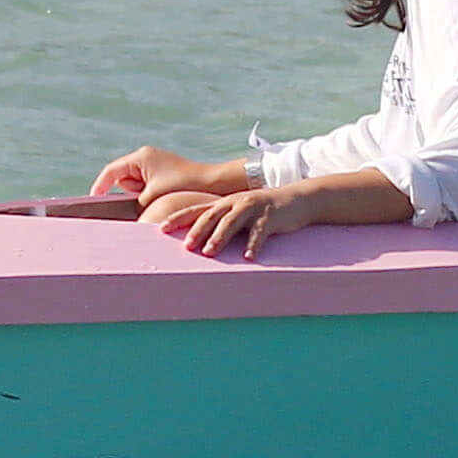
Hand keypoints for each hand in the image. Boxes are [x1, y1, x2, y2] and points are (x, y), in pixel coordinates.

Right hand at [89, 144, 237, 201]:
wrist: (212, 184)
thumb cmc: (182, 186)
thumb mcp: (152, 197)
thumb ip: (133, 203)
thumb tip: (126, 211)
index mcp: (140, 157)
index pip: (111, 172)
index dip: (100, 187)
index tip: (94, 202)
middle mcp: (145, 157)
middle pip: (122, 178)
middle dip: (126, 193)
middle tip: (133, 204)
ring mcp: (154, 165)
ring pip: (134, 185)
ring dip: (138, 196)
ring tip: (152, 201)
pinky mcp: (163, 174)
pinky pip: (146, 187)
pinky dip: (148, 196)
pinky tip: (157, 202)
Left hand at [140, 177, 305, 257]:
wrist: (296, 200)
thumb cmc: (262, 212)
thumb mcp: (239, 215)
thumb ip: (221, 226)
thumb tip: (198, 245)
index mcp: (224, 204)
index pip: (196, 210)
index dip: (179, 219)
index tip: (161, 229)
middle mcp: (235, 203)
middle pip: (211, 216)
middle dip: (197, 230)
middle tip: (186, 246)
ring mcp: (253, 208)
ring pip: (232, 222)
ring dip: (220, 237)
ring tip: (209, 253)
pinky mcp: (271, 216)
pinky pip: (260, 232)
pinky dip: (254, 244)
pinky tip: (248, 257)